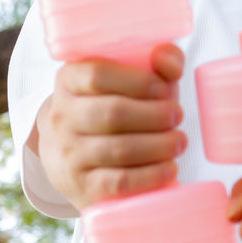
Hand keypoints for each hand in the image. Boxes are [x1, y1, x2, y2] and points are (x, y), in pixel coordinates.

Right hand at [35, 43, 186, 209]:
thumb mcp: (132, 79)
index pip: (97, 75)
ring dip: (158, 145)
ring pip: (117, 149)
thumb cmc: (116, 106)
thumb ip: (158, 62)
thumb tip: (166, 57)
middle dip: (155, 115)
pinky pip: (118, 182)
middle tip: (178, 116)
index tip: (164, 88)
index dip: (138, 81)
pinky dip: (149, 176)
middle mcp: (62, 116)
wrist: (76, 155)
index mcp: (69, 80)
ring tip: (179, 141)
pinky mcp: (83, 185)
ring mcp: (70, 153)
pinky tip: (170, 168)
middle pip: (112, 113)